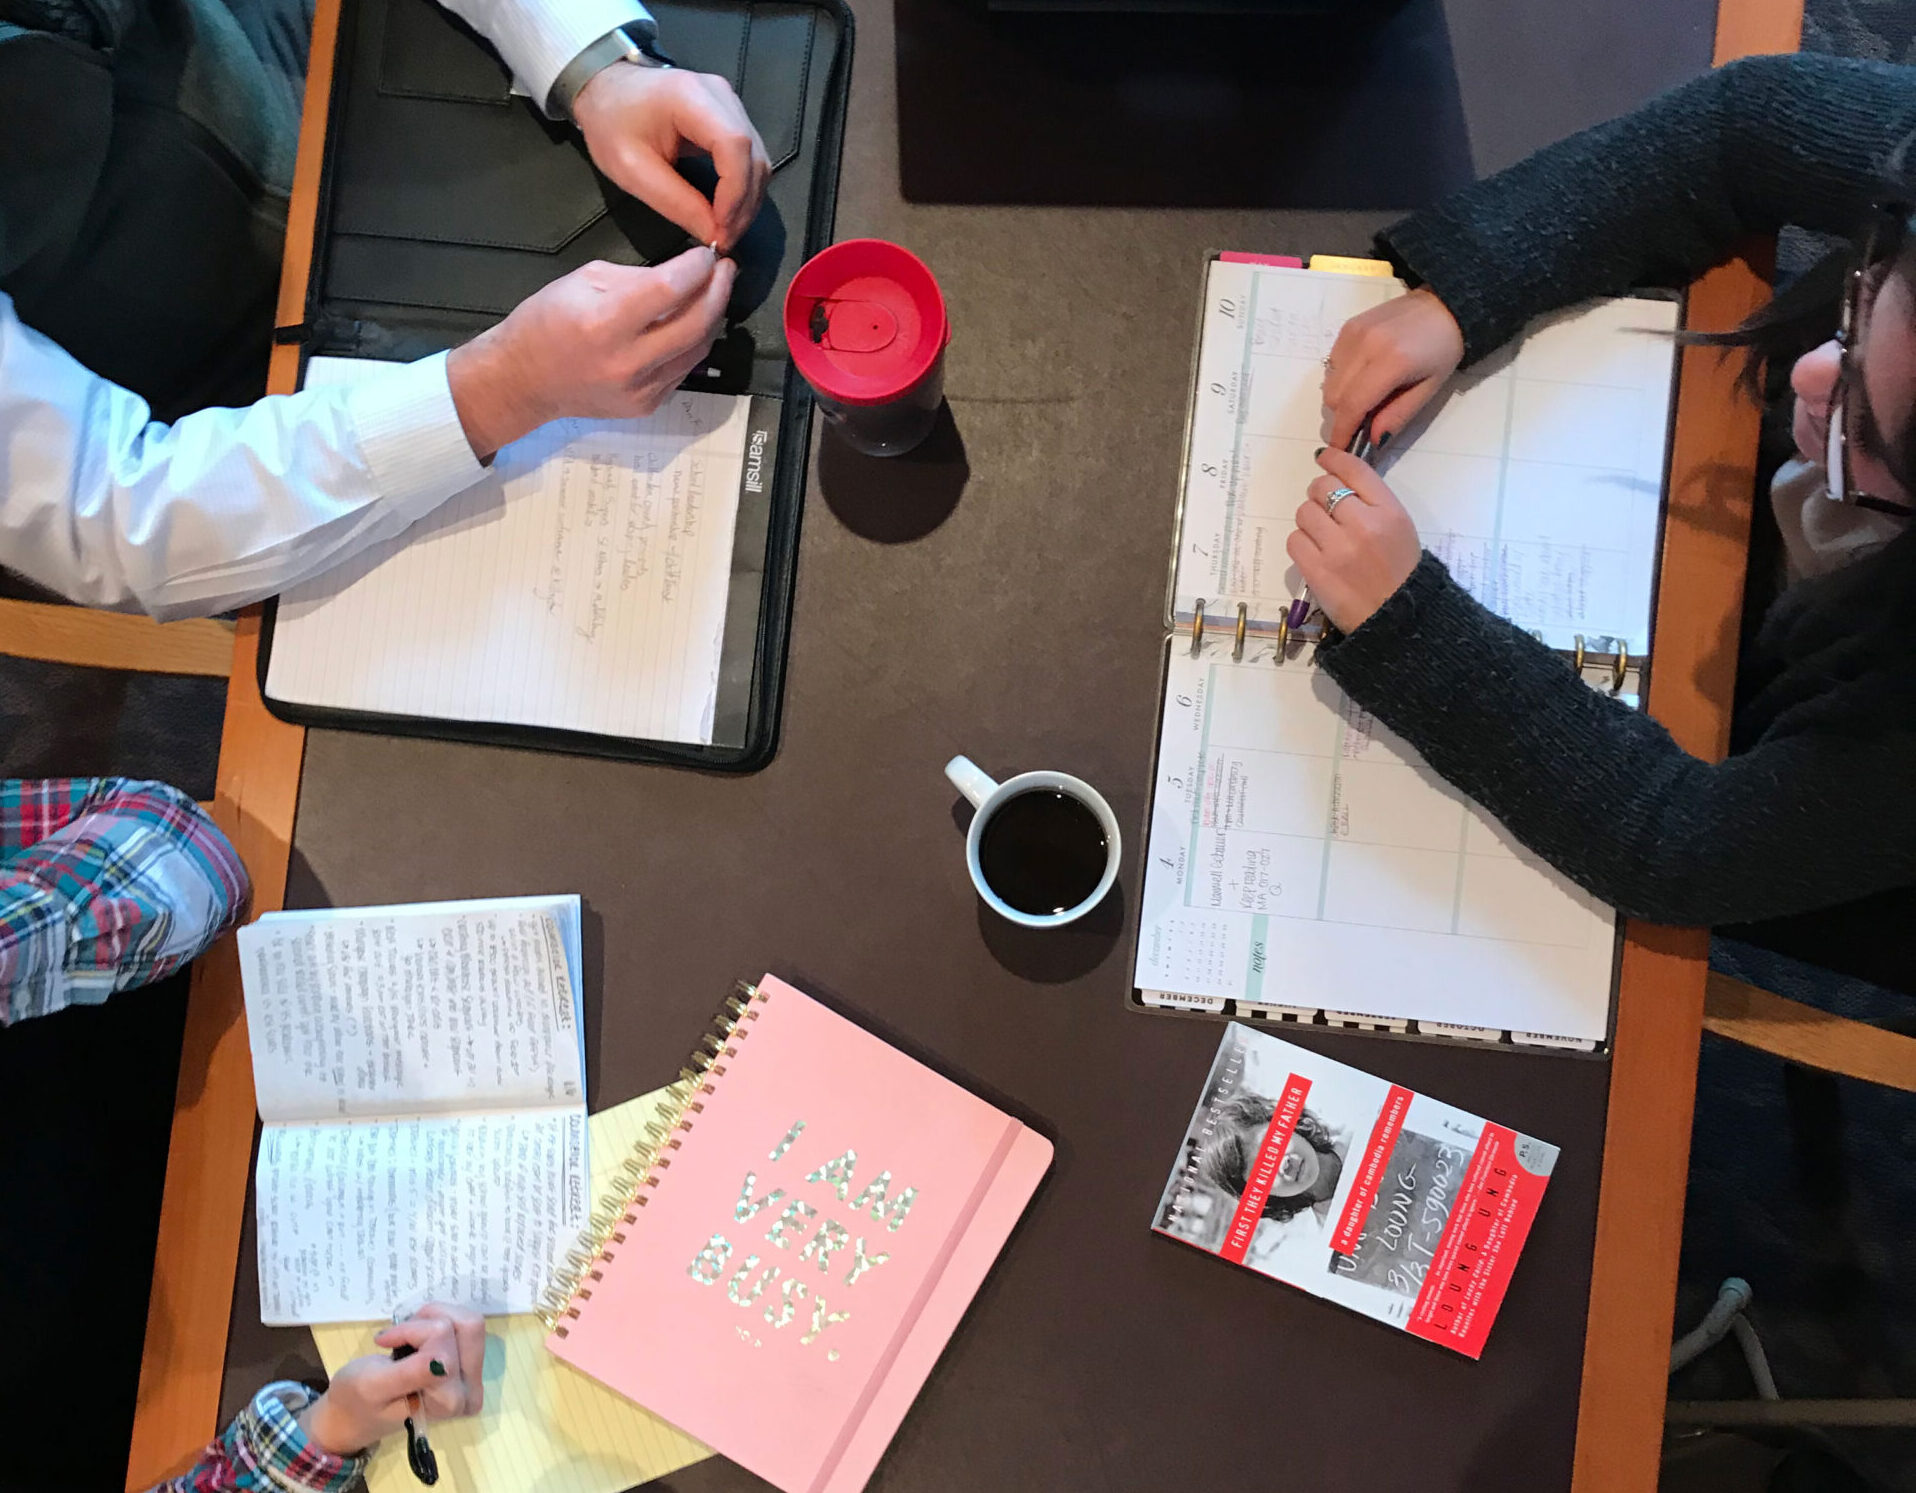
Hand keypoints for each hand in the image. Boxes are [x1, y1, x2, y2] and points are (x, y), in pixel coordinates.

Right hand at [297, 1303, 486, 1456]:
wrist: (355, 1413)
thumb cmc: (358, 1399)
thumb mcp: (373, 1386)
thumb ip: (408, 1375)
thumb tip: (443, 1362)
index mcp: (448, 1400)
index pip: (442, 1336)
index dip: (410, 1331)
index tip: (386, 1343)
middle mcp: (470, 1392)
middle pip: (467, 1325)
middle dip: (427, 1321)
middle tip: (399, 1338)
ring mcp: (473, 1378)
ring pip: (468, 1322)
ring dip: (433, 1320)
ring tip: (408, 1340)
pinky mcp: (470, 1366)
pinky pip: (466, 1327)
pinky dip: (438, 1323)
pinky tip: (418, 1340)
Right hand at [447, 246, 735, 457]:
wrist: (524, 383)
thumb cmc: (545, 324)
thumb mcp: (581, 282)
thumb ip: (635, 278)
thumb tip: (678, 275)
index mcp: (604, 324)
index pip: (669, 289)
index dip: (696, 268)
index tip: (708, 253)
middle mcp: (628, 362)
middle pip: (696, 324)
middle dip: (718, 291)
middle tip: (726, 270)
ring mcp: (641, 390)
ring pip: (697, 349)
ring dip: (712, 318)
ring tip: (713, 293)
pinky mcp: (647, 406)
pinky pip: (683, 369)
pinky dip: (692, 343)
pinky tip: (690, 324)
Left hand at [573, 63, 769, 250]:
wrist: (605, 88)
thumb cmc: (611, 124)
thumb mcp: (632, 170)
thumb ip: (676, 203)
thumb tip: (714, 236)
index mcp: (690, 97)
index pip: (734, 145)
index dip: (735, 193)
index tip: (721, 230)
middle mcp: (720, 95)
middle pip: (753, 155)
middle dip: (744, 205)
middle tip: (725, 240)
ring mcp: (730, 103)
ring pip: (758, 160)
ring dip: (747, 201)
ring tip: (726, 231)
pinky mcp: (732, 116)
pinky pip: (750, 158)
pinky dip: (744, 189)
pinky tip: (728, 212)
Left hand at [1286, 449, 1421, 633]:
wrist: (1397, 619)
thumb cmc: (1400, 573)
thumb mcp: (1399, 529)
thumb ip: (1372, 503)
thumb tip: (1336, 480)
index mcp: (1389, 512)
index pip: (1354, 470)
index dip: (1333, 459)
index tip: (1324, 458)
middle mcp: (1363, 525)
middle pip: (1322, 488)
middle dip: (1319, 494)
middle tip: (1325, 509)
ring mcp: (1338, 549)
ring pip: (1304, 513)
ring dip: (1309, 521)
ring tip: (1323, 537)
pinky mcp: (1317, 571)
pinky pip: (1295, 541)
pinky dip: (1301, 544)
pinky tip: (1314, 553)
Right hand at [1321, 288, 1464, 448]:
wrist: (1444, 305)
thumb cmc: (1443, 350)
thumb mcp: (1429, 389)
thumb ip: (1397, 416)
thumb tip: (1372, 442)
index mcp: (1391, 361)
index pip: (1353, 405)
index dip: (1343, 432)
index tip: (1340, 448)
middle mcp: (1365, 345)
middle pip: (1334, 396)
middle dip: (1343, 416)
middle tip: (1363, 421)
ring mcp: (1353, 333)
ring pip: (1329, 381)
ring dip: (1342, 397)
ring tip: (1366, 395)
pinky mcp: (1348, 327)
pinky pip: (1333, 364)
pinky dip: (1342, 377)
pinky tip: (1363, 374)